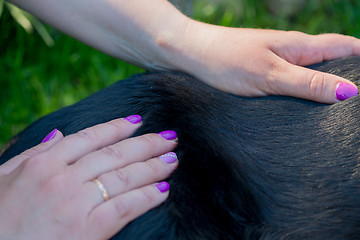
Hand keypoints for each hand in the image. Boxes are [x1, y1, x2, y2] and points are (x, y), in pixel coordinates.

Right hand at [0, 116, 177, 239]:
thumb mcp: (4, 179)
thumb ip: (33, 154)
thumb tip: (59, 133)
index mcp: (43, 164)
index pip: (89, 137)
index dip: (117, 127)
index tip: (138, 121)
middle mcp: (62, 178)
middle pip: (114, 155)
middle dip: (146, 144)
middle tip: (170, 137)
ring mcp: (77, 203)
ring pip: (124, 177)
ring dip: (153, 167)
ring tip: (173, 159)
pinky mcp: (88, 230)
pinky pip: (125, 207)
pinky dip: (146, 197)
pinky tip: (163, 190)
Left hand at [167, 23, 359, 103]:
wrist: (189, 54)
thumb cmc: (225, 60)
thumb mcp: (269, 75)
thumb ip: (307, 83)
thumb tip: (348, 91)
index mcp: (300, 47)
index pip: (346, 47)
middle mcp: (291, 53)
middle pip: (331, 61)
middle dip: (349, 77)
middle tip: (355, 105)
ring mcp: (275, 63)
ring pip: (310, 73)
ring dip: (324, 87)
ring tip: (335, 111)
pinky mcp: (261, 74)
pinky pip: (290, 82)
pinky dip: (302, 93)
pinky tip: (301, 110)